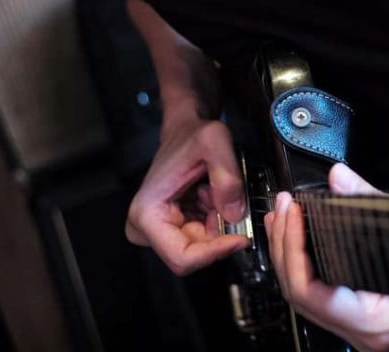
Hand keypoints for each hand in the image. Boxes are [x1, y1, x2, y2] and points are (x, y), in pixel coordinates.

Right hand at [125, 105, 249, 274]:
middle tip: (229, 201)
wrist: (186, 130)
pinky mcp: (175, 228)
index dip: (215, 252)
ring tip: (217, 191)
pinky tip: (215, 196)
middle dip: (220, 234)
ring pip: (204, 247)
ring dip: (220, 223)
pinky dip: (218, 219)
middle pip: (195, 255)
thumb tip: (235, 214)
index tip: (241, 237)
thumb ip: (227, 177)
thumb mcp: (214, 142)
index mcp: (147, 214)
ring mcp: (161, 231)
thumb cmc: (191, 134)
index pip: (182, 258)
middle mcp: (148, 228)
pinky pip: (206, 237)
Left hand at [264, 164, 388, 351]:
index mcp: (377, 322)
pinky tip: (305, 242)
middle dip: (284, 246)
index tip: (293, 213)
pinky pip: (324, 300)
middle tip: (284, 207)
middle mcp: (368, 337)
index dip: (292, 249)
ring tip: (285, 219)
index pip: (310, 292)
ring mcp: (367, 335)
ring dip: (291, 256)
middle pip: (300, 297)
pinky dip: (309, 267)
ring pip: (308, 301)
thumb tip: (340, 178)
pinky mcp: (368, 323)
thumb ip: (372, 204)